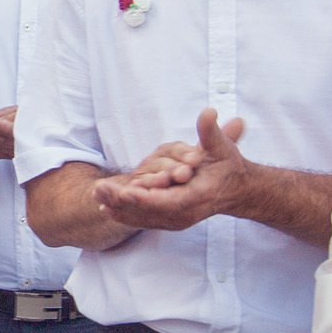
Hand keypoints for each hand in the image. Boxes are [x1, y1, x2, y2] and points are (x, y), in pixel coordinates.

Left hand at [92, 110, 252, 232]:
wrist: (235, 189)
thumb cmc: (227, 165)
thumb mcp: (222, 146)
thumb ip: (211, 131)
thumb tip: (208, 112)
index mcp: (197, 196)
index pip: (167, 201)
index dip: (145, 197)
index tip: (125, 190)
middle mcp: (185, 213)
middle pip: (148, 211)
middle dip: (122, 201)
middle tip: (98, 189)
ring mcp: (176, 220)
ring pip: (142, 218)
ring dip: (117, 207)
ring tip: (95, 194)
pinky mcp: (169, 221)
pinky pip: (143, 220)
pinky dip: (124, 214)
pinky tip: (104, 207)